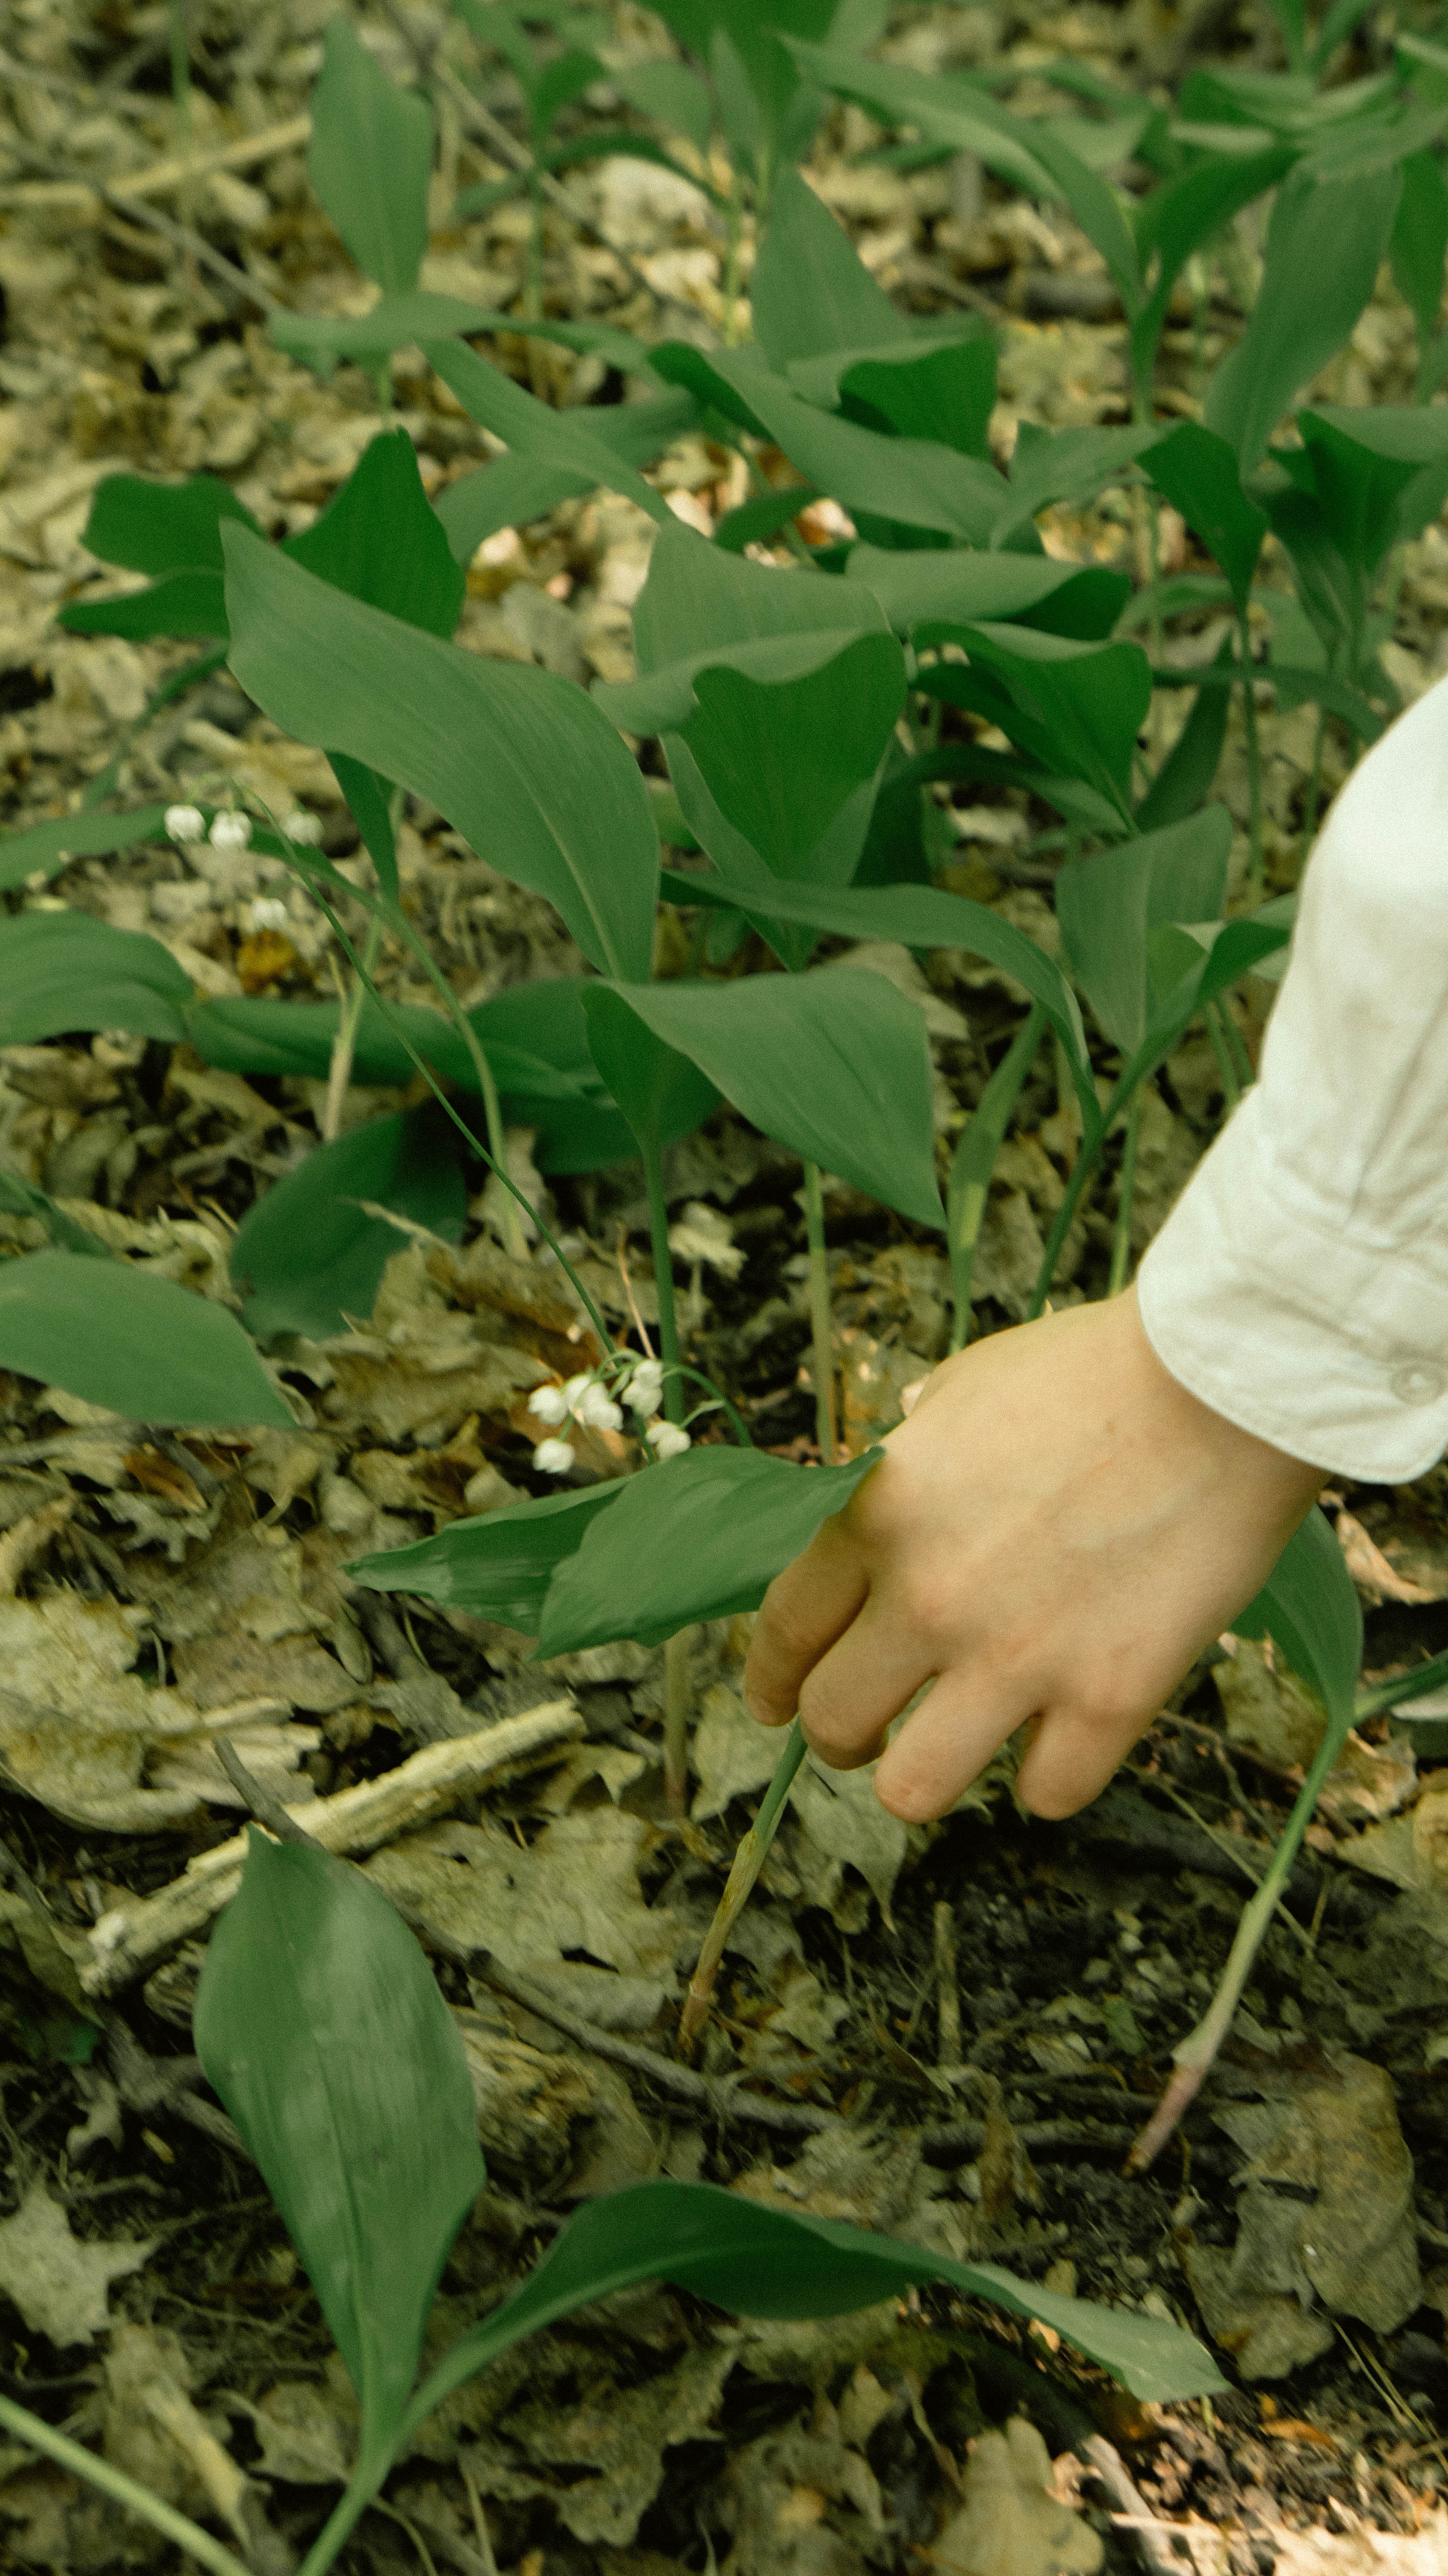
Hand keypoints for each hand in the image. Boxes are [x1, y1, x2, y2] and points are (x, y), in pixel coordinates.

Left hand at [743, 1289, 1323, 1822]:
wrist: (1221, 1385)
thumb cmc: (1096, 1370)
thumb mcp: (964, 1386)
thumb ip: (910, 1454)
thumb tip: (891, 1480)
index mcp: (877, 1515)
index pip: (786, 1631)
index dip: (772, 1680)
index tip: (777, 1703)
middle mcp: (928, 1598)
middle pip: (833, 1723)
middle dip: (840, 1738)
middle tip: (868, 1732)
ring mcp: (1016, 1657)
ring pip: (914, 1789)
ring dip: (925, 1775)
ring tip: (955, 1749)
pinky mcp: (1107, 1699)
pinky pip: (1047, 1791)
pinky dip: (1051, 1774)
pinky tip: (1063, 1737)